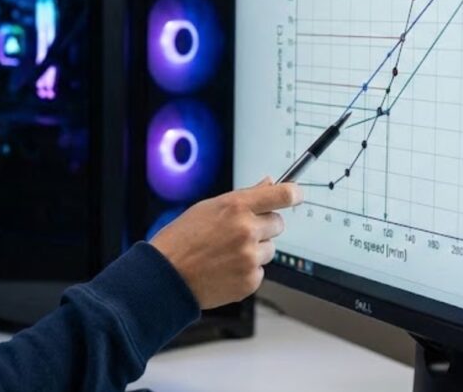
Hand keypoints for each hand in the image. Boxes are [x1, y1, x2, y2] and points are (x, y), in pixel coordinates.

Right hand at [148, 178, 302, 308]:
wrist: (166, 276)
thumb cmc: (181, 240)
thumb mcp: (207, 208)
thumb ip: (243, 197)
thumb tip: (268, 183)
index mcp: (236, 207)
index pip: (281, 195)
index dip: (293, 193)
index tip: (296, 194)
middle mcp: (246, 230)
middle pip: (278, 223)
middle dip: (264, 226)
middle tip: (239, 232)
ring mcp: (250, 257)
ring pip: (270, 249)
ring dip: (255, 250)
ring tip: (226, 253)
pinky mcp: (251, 280)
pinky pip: (260, 270)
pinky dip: (247, 270)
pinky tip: (225, 268)